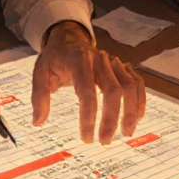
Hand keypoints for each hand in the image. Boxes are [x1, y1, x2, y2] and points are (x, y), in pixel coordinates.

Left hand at [32, 21, 145, 144]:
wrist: (68, 37)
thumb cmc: (54, 57)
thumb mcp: (39, 72)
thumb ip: (39, 96)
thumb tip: (38, 122)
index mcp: (78, 60)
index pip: (87, 91)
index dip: (88, 116)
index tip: (87, 137)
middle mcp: (99, 59)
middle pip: (113, 90)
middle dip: (111, 119)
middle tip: (104, 141)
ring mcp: (113, 62)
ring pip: (129, 86)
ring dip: (130, 111)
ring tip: (127, 133)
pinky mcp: (121, 66)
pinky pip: (136, 82)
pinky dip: (140, 100)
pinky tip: (137, 118)